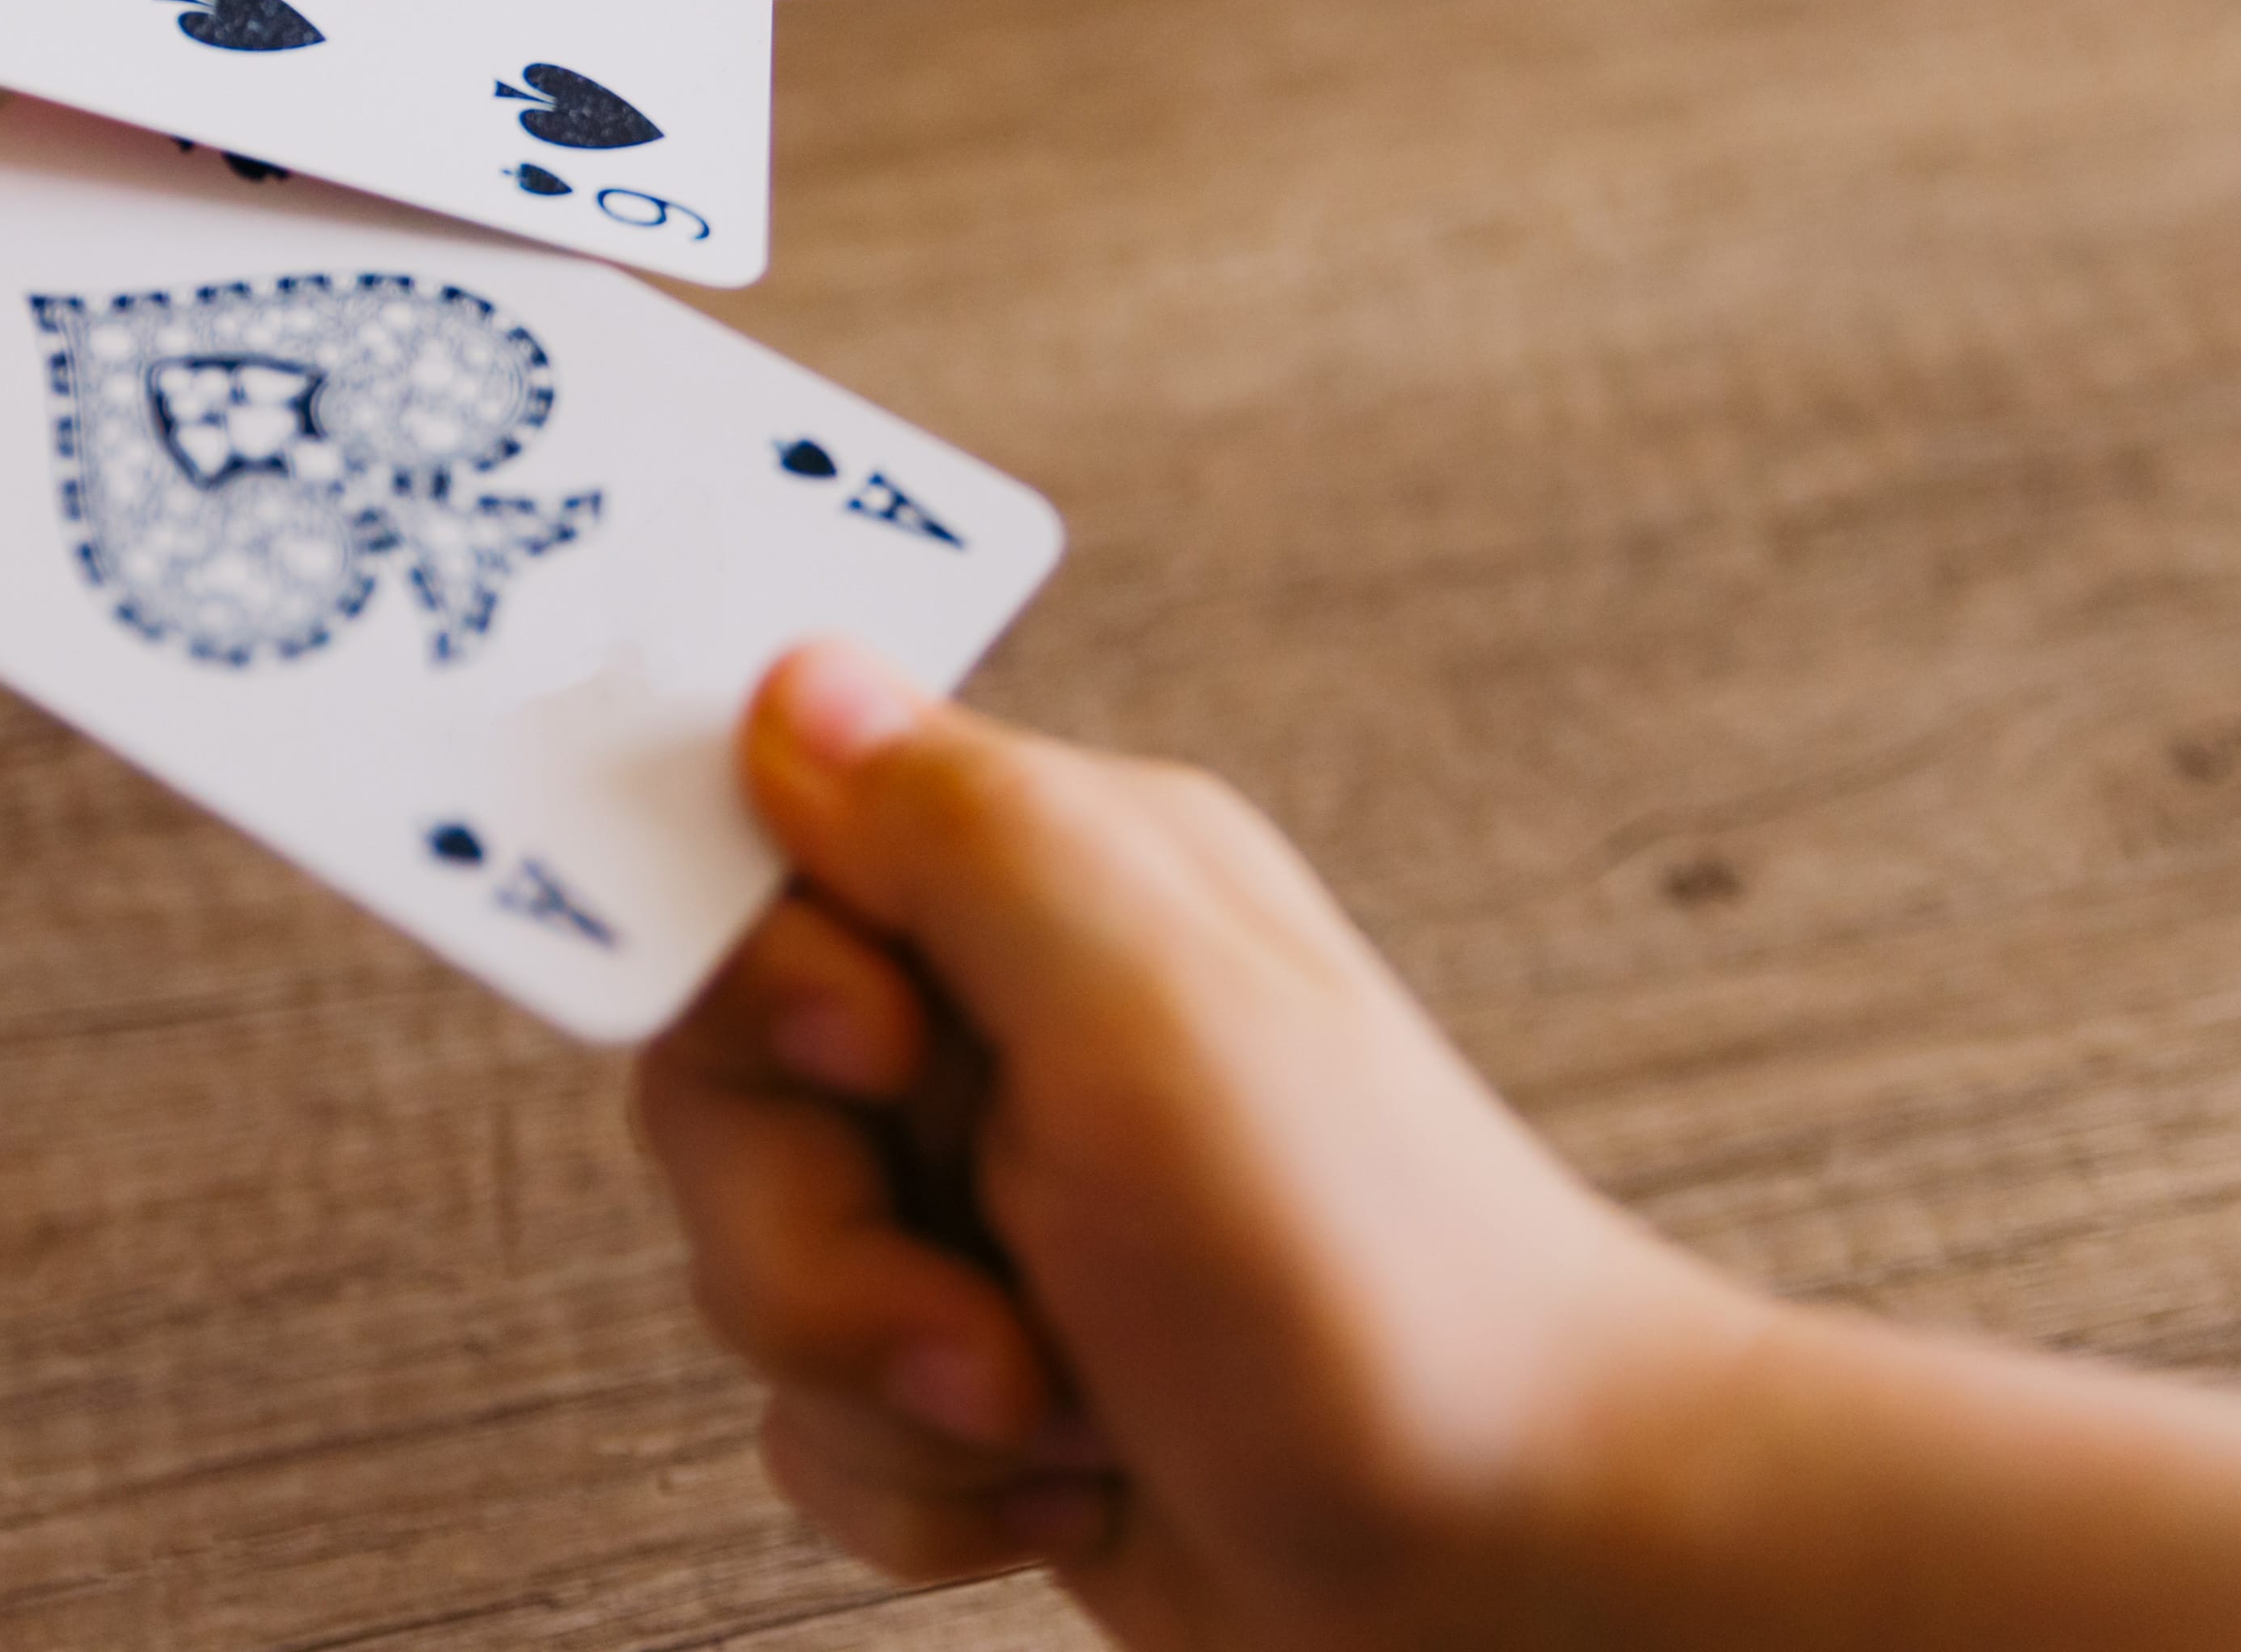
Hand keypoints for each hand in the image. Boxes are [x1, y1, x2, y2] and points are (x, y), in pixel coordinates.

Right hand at [636, 646, 1753, 1648]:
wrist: (1517, 1574)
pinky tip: (1068, 1477)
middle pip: (723, 1093)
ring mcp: (995, 1210)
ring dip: (882, 1382)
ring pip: (754, 1268)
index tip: (865, 1057)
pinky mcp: (985, 1372)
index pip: (760, 855)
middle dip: (813, 1239)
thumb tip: (800, 677)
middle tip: (979, 1309)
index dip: (757, 979)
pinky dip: (922, 1483)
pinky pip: (818, 1419)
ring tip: (1057, 1409)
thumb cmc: (1379, 1290)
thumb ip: (958, 822)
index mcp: (1048, 887)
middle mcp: (1009, 1030)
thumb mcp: (1153, 1007)